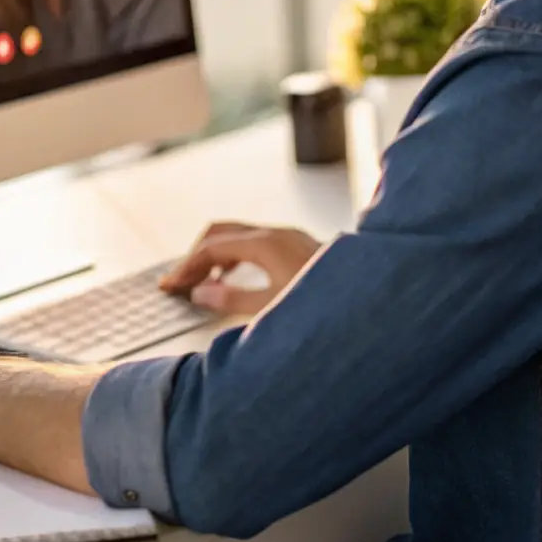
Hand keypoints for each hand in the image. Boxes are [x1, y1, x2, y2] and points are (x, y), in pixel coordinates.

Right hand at [159, 221, 321, 316]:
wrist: (372, 300)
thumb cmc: (327, 305)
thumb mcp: (273, 309)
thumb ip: (233, 300)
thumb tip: (201, 294)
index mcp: (267, 244)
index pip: (212, 247)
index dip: (186, 266)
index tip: (170, 285)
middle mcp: (277, 234)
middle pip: (222, 232)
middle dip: (196, 255)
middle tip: (181, 282)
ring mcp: (289, 237)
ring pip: (239, 235)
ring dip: (216, 255)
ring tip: (202, 283)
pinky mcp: (298, 246)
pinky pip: (255, 242)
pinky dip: (235, 256)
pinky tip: (235, 279)